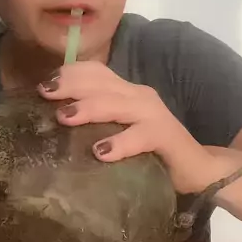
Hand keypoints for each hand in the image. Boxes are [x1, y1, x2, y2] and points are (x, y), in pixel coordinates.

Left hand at [38, 62, 227, 194]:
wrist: (198, 169)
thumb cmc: (150, 153)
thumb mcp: (118, 133)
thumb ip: (95, 125)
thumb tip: (52, 126)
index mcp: (125, 92)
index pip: (95, 72)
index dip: (69, 73)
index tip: (43, 84)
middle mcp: (137, 96)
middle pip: (100, 82)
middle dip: (70, 84)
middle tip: (44, 93)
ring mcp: (152, 114)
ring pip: (116, 104)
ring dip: (89, 108)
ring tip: (63, 117)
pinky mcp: (166, 136)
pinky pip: (140, 136)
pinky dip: (120, 142)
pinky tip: (101, 153)